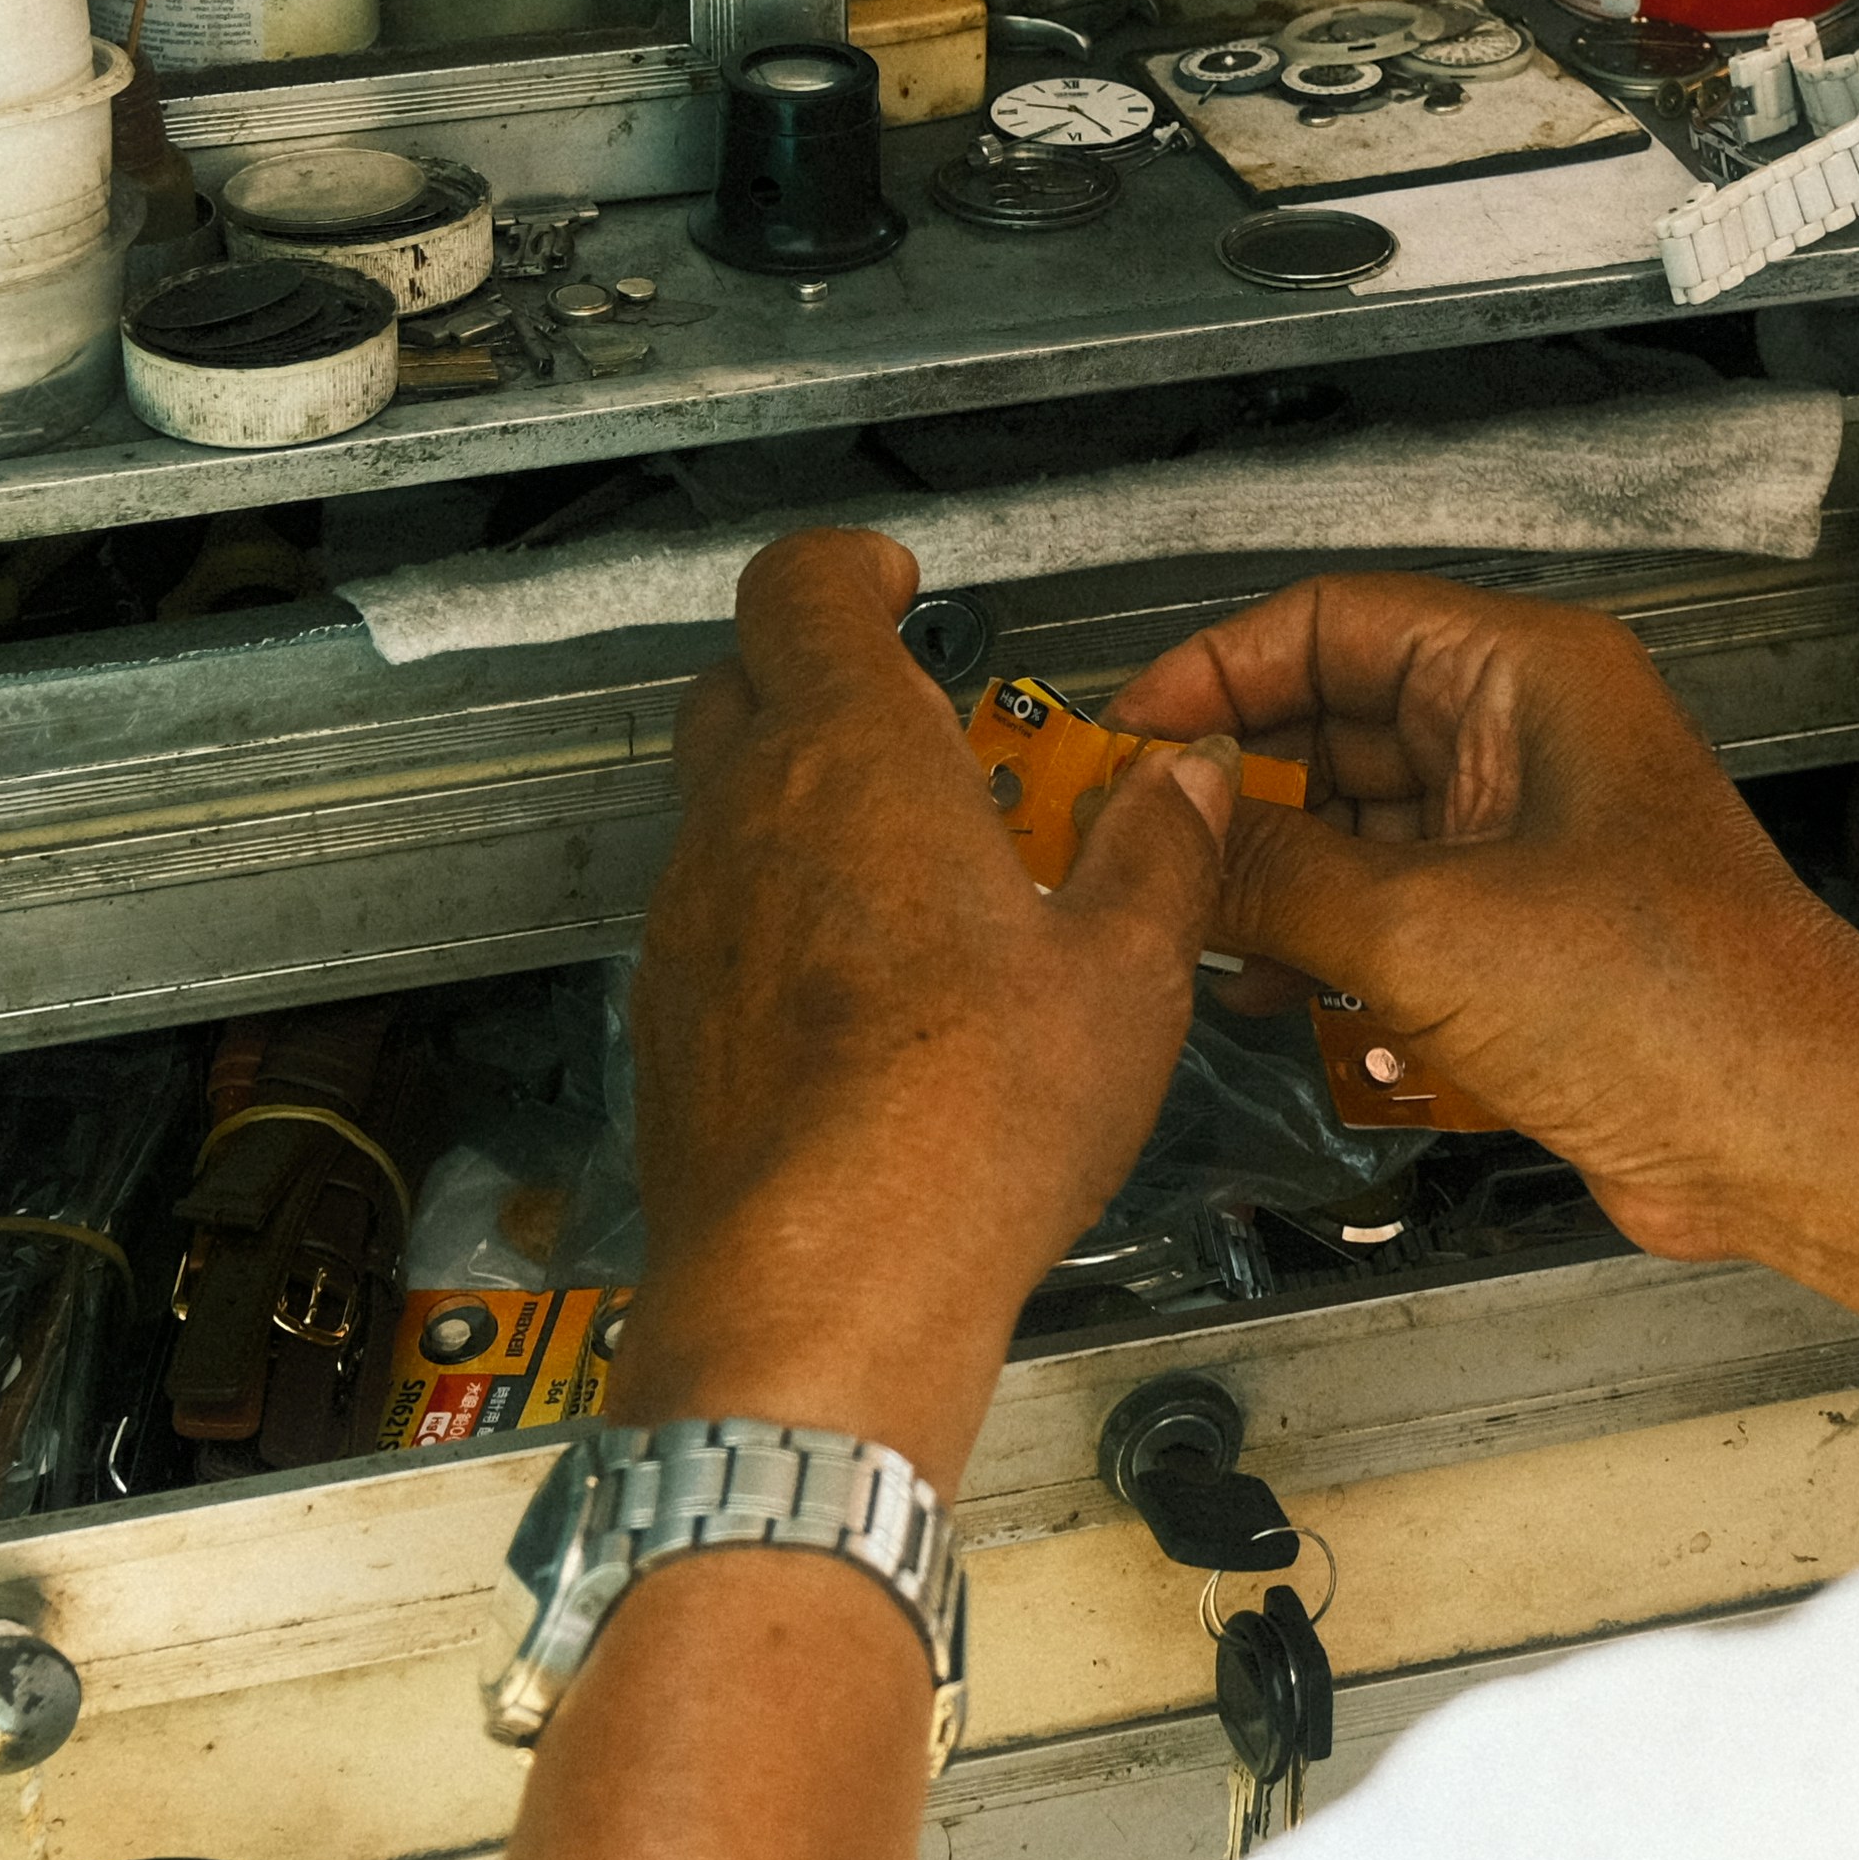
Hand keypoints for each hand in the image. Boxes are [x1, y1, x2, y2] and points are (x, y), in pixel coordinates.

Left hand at [620, 529, 1234, 1478]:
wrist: (823, 1292)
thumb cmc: (968, 1125)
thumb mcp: (1126, 976)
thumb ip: (1159, 854)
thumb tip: (1186, 786)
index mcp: (854, 760)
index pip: (801, 587)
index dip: (848, 567)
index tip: (898, 585)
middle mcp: (746, 819)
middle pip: (745, 684)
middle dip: (825, 682)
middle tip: (922, 729)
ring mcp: (692, 923)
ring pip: (726, 811)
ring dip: (803, 812)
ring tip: (913, 879)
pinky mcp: (672, 1023)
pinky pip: (715, 924)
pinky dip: (776, 920)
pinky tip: (863, 996)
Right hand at [1109, 571, 1858, 1269]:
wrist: (1789, 1132)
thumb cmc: (1669, 998)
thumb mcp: (1424, 927)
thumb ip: (1273, 871)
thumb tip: (1165, 828)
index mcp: (1523, 674)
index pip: (1330, 621)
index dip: (1216, 671)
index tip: (1129, 740)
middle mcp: (1526, 738)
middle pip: (1334, 726)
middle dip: (1240, 797)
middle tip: (1146, 859)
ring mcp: (1528, 840)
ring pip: (1356, 831)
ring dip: (1280, 892)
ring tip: (1212, 949)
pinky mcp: (1527, 938)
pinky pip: (1396, 918)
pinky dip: (1338, 958)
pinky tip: (1299, 1014)